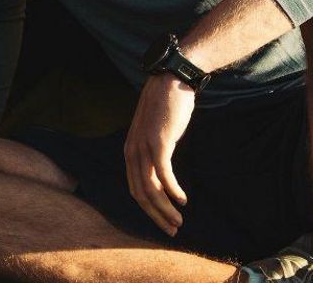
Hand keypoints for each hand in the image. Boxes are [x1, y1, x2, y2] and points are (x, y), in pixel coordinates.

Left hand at [124, 73, 195, 236]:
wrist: (170, 81)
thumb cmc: (166, 108)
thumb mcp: (155, 133)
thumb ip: (154, 151)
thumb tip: (160, 170)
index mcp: (130, 151)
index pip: (136, 189)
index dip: (149, 209)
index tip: (164, 222)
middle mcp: (132, 151)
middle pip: (141, 194)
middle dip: (157, 215)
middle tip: (173, 230)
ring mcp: (144, 147)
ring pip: (151, 188)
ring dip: (165, 208)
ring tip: (179, 221)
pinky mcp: (158, 142)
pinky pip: (163, 174)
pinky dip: (172, 190)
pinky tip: (182, 200)